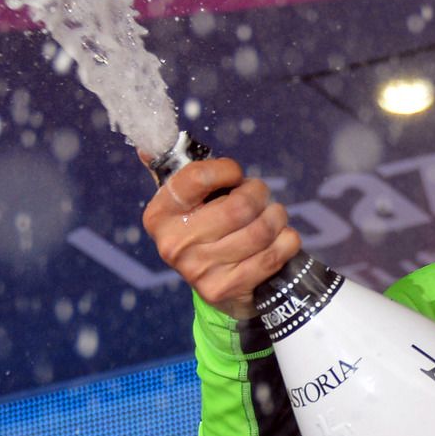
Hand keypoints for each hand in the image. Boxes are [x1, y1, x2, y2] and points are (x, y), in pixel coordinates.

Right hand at [140, 156, 301, 318]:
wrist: (218, 288)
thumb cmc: (206, 230)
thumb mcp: (187, 204)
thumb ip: (178, 174)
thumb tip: (147, 146)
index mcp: (160, 215)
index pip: (196, 178)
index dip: (226, 169)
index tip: (235, 174)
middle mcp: (175, 244)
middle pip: (239, 206)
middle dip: (259, 193)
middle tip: (260, 194)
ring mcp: (201, 270)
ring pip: (260, 230)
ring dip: (277, 216)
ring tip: (273, 215)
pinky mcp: (227, 289)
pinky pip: (273, 254)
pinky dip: (287, 240)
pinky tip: (281, 237)